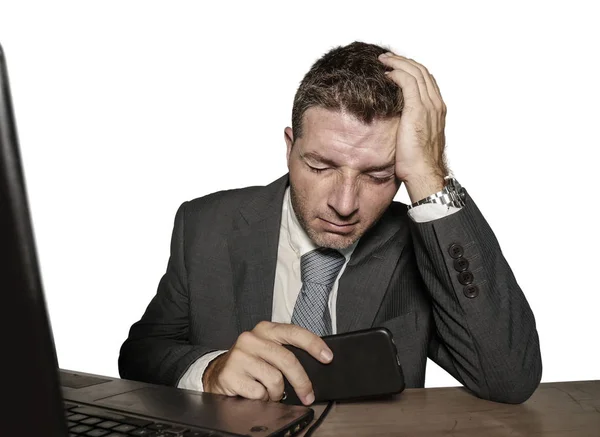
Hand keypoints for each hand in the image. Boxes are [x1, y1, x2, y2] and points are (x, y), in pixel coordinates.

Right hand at [202, 321, 332, 404]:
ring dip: (276, 392)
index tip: (327, 357)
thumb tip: (316, 362)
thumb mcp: (267, 350)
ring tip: (269, 391)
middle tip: (307, 395)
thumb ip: (286, 351)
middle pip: (287, 360)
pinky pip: (259, 392)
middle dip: (302, 381)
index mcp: (265, 329)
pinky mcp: (230, 374)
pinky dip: (262, 398)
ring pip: (275, 379)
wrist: (217, 373)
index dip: (313, 344)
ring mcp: (239, 356)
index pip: (294, 332)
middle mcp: (251, 339)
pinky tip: (255, 392)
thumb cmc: (250, 362)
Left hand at [378, 52, 447, 201]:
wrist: (423, 173)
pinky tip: (386, 73)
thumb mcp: (414, 137)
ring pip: (415, 72)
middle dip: (404, 61)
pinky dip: (397, 73)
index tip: (396, 66)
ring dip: (398, 62)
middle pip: (422, 71)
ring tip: (383, 60)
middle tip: (387, 57)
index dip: (412, 69)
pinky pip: (408, 83)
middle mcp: (435, 104)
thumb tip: (395, 122)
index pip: (426, 80)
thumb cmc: (416, 162)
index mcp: (437, 110)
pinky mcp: (417, 110)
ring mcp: (428, 106)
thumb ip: (409, 124)